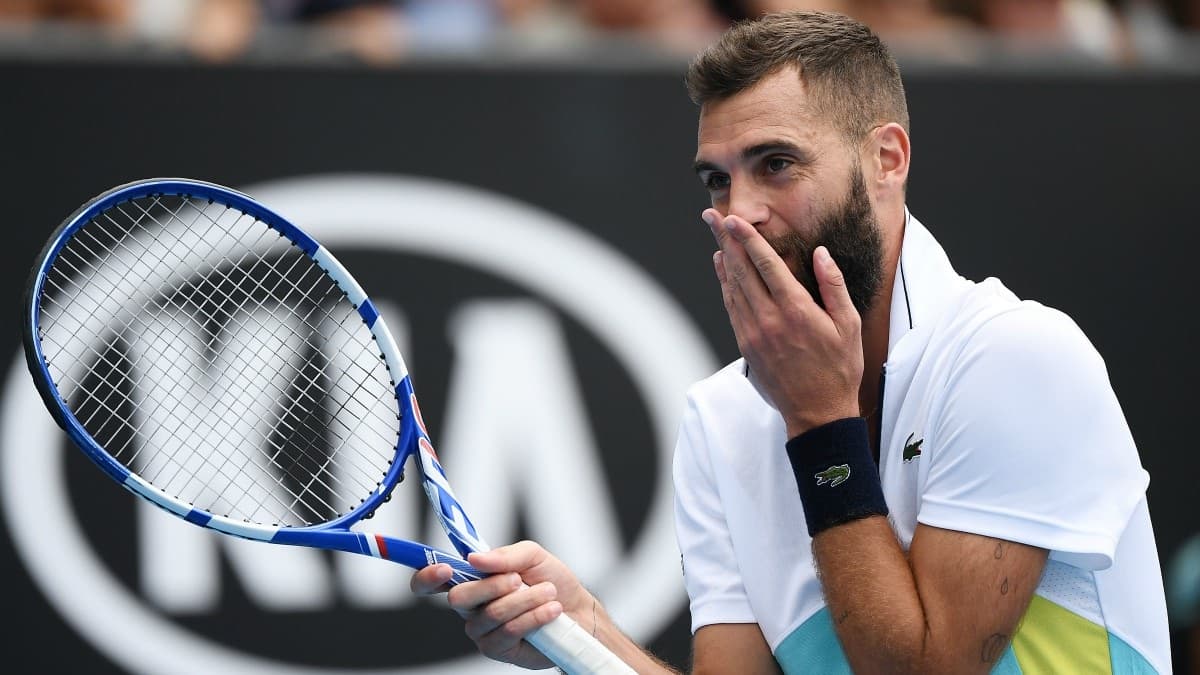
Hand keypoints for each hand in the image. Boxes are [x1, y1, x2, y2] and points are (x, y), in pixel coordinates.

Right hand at [410, 541, 594, 669]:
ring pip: (490, 614)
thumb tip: (474, 558)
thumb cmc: (552, 582)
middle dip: (492, 585)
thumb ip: (504, 555)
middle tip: (519, 579)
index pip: (432, 581)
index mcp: (472, 579)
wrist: (578, 610)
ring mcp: (482, 630)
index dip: (427, 576)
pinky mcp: (498, 650)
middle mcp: (471, 606)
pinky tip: (550, 610)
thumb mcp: (532, 556)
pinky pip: (507, 632)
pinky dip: (533, 617)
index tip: (445, 568)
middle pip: (458, 598)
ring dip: (524, 600)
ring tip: (548, 592)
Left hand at [705, 208, 862, 436]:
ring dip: (723, 259)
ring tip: (715, 236)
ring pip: (732, 288)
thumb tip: (821, 254)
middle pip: (741, 270)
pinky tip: (722, 270)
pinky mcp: (746, 346)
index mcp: (796, 310)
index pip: (765, 265)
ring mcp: (753, 333)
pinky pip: (731, 308)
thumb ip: (834, 286)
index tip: (733, 219)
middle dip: (725, 240)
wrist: (817, 412)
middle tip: (712, 216)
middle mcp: (769, 319)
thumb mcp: (848, 325)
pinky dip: (725, 285)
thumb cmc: (839, 368)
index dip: (747, 239)